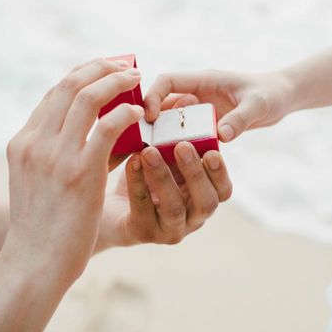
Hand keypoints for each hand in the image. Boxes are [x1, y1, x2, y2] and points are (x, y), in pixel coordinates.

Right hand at [0, 59, 144, 287]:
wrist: (33, 264)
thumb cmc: (43, 228)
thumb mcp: (39, 182)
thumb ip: (60, 155)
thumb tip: (105, 134)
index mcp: (22, 142)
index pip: (53, 93)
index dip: (81, 74)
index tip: (103, 69)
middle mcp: (35, 141)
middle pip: (68, 84)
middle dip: (99, 67)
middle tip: (125, 65)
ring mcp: (55, 155)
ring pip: (87, 96)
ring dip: (116, 81)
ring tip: (137, 79)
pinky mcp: (80, 171)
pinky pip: (108, 126)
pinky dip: (126, 113)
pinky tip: (140, 114)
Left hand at [95, 143, 231, 250]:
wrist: (108, 205)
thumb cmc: (144, 173)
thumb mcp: (164, 154)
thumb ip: (177, 132)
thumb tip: (187, 98)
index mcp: (204, 198)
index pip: (223, 191)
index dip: (220, 173)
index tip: (211, 151)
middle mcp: (193, 219)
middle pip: (206, 202)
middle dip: (195, 173)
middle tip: (182, 146)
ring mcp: (169, 230)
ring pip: (174, 208)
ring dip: (163, 176)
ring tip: (149, 151)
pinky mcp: (143, 233)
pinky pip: (142, 209)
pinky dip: (137, 183)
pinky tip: (131, 162)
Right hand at [144, 69, 293, 142]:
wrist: (283, 98)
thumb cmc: (271, 94)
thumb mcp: (258, 105)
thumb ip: (240, 119)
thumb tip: (221, 136)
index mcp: (204, 80)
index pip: (167, 81)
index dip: (153, 96)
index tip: (151, 119)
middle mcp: (198, 93)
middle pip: (164, 104)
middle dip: (153, 122)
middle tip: (145, 145)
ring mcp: (201, 109)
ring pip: (173, 121)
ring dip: (165, 136)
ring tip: (156, 157)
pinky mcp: (207, 124)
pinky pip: (187, 133)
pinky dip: (180, 145)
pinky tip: (175, 164)